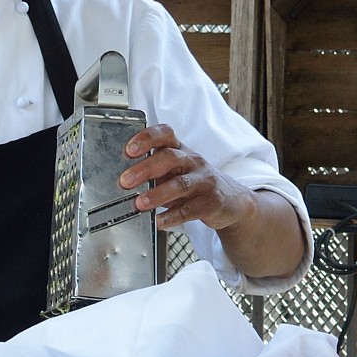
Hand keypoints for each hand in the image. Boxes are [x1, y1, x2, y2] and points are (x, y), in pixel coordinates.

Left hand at [118, 125, 256, 231]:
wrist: (232, 201)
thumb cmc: (195, 184)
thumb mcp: (176, 172)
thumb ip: (154, 172)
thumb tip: (124, 180)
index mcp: (181, 150)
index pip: (165, 135)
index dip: (147, 138)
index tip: (129, 149)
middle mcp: (194, 161)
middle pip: (170, 158)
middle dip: (145, 169)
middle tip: (126, 181)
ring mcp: (205, 181)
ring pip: (181, 184)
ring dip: (157, 194)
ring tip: (140, 204)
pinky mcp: (212, 202)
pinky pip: (191, 209)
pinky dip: (173, 217)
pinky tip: (159, 222)